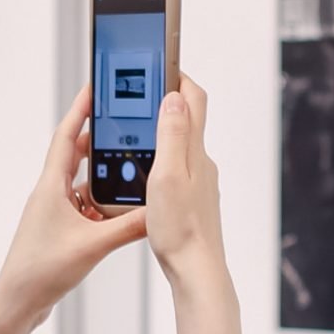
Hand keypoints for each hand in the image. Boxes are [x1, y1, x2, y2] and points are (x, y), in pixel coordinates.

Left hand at [0, 85, 145, 333]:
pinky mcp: (60, 230)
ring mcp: (54, 212)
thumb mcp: (93, 245)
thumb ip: (128, 227)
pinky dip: (101, 203)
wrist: (17, 304)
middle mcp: (50, 194)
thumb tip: (158, 211)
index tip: (94, 88)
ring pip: (82, 183)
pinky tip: (120, 209)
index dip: (80, 109)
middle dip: (99, 139)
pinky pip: (84, 206)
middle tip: (124, 126)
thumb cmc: (41, 272)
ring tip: (129, 166)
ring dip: (103, 174)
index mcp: (51, 187)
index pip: (67, 136)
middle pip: (76, 155)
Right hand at [149, 73, 254, 333]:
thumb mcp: (168, 176)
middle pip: (185, 119)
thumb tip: (174, 96)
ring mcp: (199, 183)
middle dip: (163, 101)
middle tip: (139, 91)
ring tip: (132, 132)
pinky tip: (141, 174)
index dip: (176, 75)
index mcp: (195, 152)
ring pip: (178, 146)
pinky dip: (158, 161)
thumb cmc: (181, 230)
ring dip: (158, 133)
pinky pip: (175, 170)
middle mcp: (201, 163)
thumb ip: (172, 135)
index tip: (159, 60)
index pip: (193, 98)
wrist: (197, 272)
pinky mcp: (192, 201)